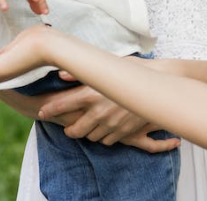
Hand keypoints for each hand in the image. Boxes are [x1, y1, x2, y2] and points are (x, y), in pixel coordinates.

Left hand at [38, 83, 179, 151]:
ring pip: (91, 137)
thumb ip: (83, 72)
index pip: (62, 105)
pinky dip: (104, 136)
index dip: (50, 109)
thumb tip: (61, 72)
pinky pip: (108, 140)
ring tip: (88, 125)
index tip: (43, 111)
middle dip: (69, 129)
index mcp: (92, 93)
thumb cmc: (137, 70)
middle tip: (68, 126)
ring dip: (88, 133)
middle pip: (75, 130)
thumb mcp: (110, 66)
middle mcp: (99, 111)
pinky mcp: (124, 132)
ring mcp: (112, 124)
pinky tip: (106, 128)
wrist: (163, 83)